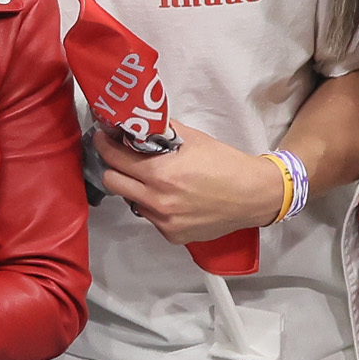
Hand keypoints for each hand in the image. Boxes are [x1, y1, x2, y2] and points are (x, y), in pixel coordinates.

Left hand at [95, 124, 286, 245]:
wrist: (254, 195)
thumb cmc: (225, 164)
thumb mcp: (193, 139)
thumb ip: (162, 131)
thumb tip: (139, 123)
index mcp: (160, 174)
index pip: (115, 159)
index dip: (106, 145)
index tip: (104, 138)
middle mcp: (157, 202)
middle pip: (112, 183)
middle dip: (114, 168)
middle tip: (123, 158)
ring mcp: (164, 222)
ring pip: (132, 202)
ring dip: (136, 189)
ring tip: (154, 179)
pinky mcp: (173, 236)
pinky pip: (151, 218)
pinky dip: (155, 206)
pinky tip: (172, 197)